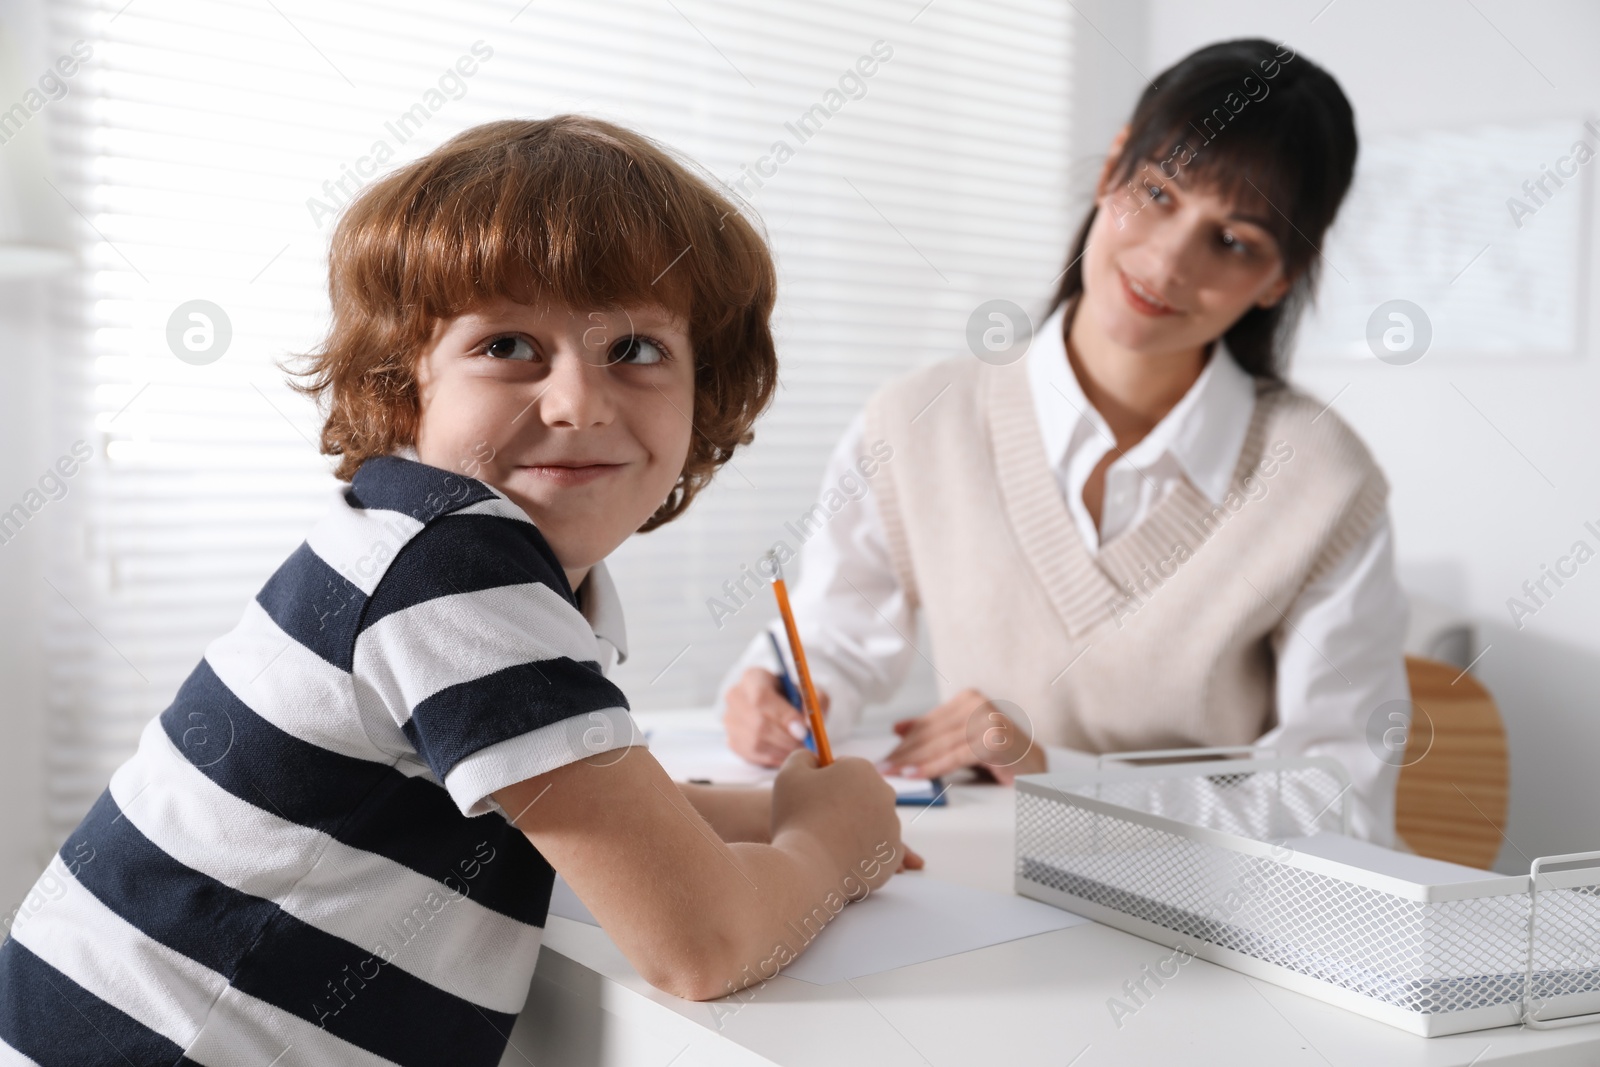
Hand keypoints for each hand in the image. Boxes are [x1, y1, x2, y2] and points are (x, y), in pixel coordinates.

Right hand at [723, 667, 829, 767]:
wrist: (781, 709)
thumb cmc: (795, 698)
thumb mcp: (811, 692)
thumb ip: (815, 702)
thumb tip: (808, 726)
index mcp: (753, 677)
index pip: (761, 697)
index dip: (783, 716)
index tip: (804, 730)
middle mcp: (736, 696)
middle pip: (758, 723)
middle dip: (786, 738)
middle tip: (807, 746)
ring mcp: (730, 720)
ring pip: (755, 742)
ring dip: (782, 750)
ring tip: (800, 750)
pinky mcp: (732, 740)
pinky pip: (753, 755)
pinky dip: (774, 758)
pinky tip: (788, 754)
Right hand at [770, 749, 916, 896]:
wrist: (807, 867)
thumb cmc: (797, 817)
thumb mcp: (790, 773)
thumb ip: (804, 757)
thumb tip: (815, 758)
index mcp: (862, 770)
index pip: (844, 769)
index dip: (825, 782)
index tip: (812, 798)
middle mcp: (885, 794)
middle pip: (861, 794)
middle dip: (843, 804)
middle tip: (817, 821)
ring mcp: (892, 826)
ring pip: (869, 822)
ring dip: (853, 828)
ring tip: (827, 842)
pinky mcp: (892, 856)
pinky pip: (875, 849)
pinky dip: (861, 853)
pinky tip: (840, 856)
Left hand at [880, 688, 1046, 784]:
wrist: (1037, 769)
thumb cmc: (998, 755)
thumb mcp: (963, 738)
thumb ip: (935, 731)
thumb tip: (897, 729)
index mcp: (968, 699)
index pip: (928, 723)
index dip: (904, 742)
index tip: (884, 757)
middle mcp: (978, 705)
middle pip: (931, 733)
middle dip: (903, 753)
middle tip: (881, 768)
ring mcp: (987, 721)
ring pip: (939, 745)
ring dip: (911, 762)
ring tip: (892, 773)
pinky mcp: (993, 741)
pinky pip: (954, 757)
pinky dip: (931, 767)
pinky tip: (913, 774)